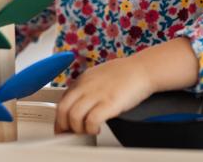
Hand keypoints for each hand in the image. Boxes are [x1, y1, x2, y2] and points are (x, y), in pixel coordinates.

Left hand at [55, 38, 198, 134]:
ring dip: (77, 128)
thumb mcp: (98, 75)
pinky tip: (97, 129)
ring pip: (73, 116)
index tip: (63, 125)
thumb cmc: (124, 73)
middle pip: (63, 109)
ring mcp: (97, 94)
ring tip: (86, 131)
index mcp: (82, 80)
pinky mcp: (110, 103)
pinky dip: (90, 129)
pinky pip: (91, 120)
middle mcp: (86, 86)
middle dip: (63, 125)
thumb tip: (79, 101)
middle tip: (70, 133)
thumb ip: (86, 87)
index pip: (62, 100)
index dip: (60, 116)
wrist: (142, 69)